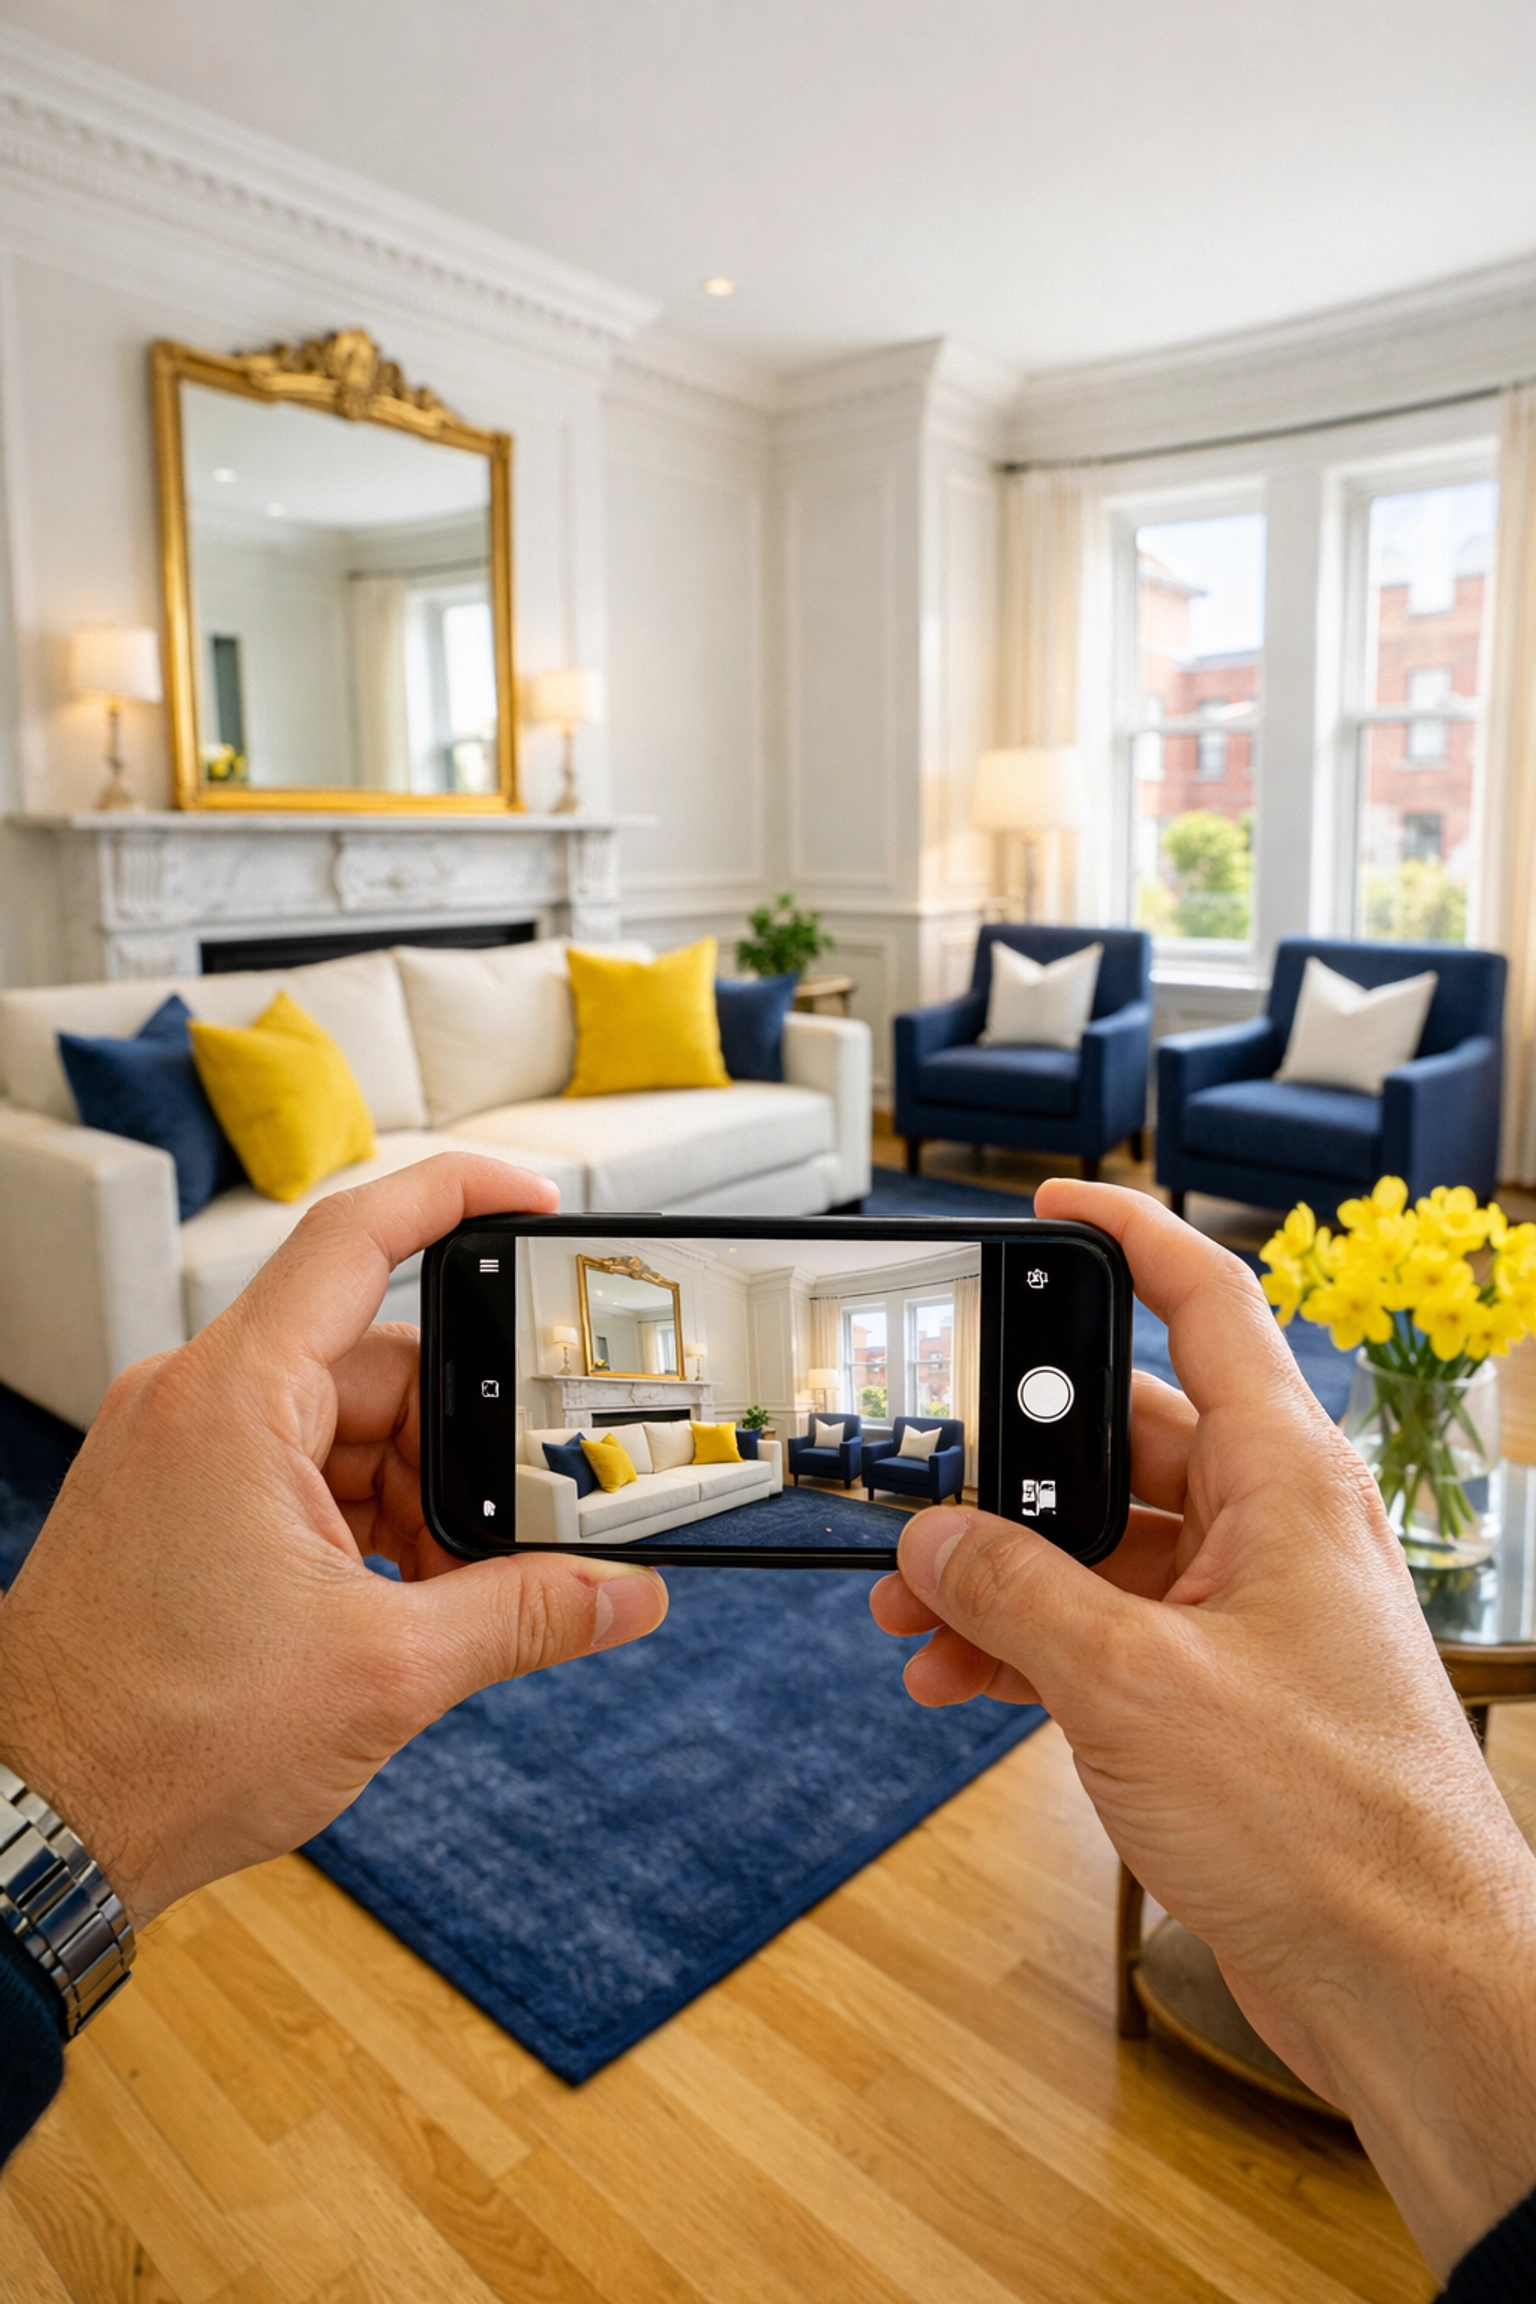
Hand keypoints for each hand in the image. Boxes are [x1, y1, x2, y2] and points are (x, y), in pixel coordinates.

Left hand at [0, 1155, 666, 1929]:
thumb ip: (525, 1615)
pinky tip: (405, 1601)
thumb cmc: (159, 1742)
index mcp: (233, 1400)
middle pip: (376, 1363)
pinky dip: (365, 1524)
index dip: (457, 1195)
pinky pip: (300, 1475)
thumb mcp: (385, 1673)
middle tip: (526, 1516)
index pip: (355, 1239)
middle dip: (460, 1444)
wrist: (35, 1820)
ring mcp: (181, 1453)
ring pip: (344, 1429)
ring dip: (416, 1499)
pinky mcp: (177, 1505)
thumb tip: (625, 1594)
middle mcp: (196, 1404)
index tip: (533, 1201)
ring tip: (456, 1594)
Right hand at [870, 1178, 1535, 2279]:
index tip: (1048, 1209)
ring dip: (998, 1573)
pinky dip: (1024, 1644)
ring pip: (1097, 1545)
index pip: (1206, 1304)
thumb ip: (1016, 1594)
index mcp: (1282, 1479)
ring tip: (908, 1608)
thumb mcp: (1131, 1683)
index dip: (1127, 1237)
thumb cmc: (1326, 1820)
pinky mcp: (1215, 1691)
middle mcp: (1267, 1529)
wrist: (1401, 1977)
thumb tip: (935, 1539)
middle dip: (1006, 1467)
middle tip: (915, 1481)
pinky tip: (950, 1676)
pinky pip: (1100, 1629)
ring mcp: (1241, 1612)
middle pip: (1118, 1441)